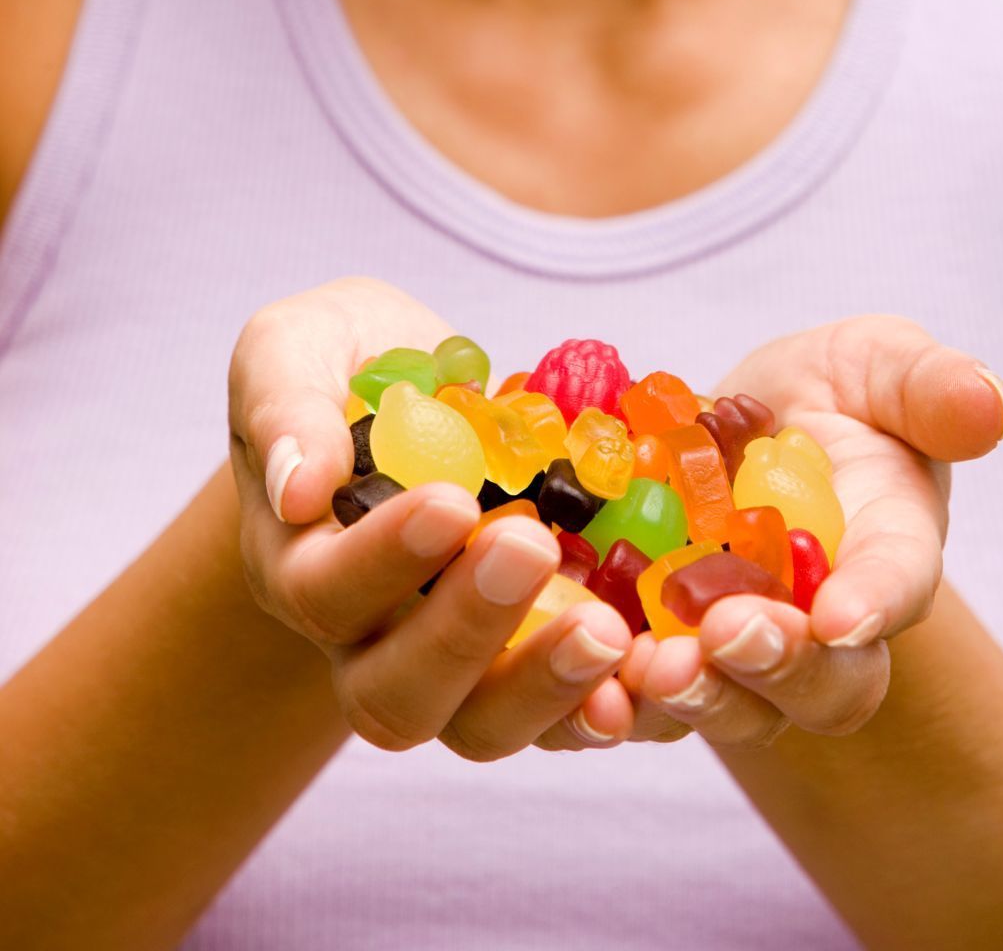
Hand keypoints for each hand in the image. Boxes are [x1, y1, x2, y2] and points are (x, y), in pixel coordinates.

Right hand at [228, 277, 636, 759]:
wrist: (413, 385)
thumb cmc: (343, 359)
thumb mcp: (295, 347)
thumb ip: (284, 405)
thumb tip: (299, 489)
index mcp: (300, 562)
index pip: (326, 591)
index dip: (386, 559)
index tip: (453, 499)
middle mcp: (366, 637)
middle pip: (398, 694)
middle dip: (467, 633)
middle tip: (533, 548)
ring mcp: (450, 660)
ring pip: (480, 725)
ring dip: (544, 687)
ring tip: (608, 632)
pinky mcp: (525, 654)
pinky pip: (560, 711)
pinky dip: (603, 700)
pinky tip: (648, 670)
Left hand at [620, 316, 1002, 748]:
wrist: (749, 431)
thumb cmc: (835, 395)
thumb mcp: (881, 364)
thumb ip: (931, 385)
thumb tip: (987, 402)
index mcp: (889, 547)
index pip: (897, 583)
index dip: (873, 602)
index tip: (840, 615)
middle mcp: (826, 625)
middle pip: (823, 683)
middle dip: (776, 667)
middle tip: (726, 637)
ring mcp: (745, 653)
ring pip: (735, 710)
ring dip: (694, 700)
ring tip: (649, 671)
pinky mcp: (665, 657)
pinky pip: (643, 704)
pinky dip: (610, 705)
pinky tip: (580, 686)